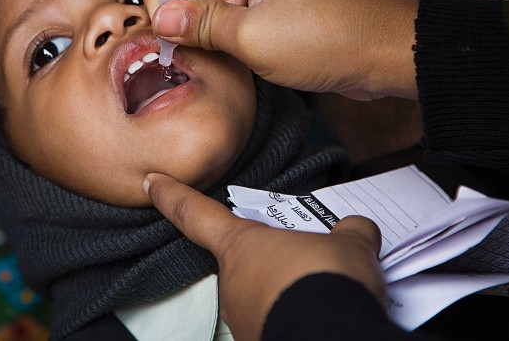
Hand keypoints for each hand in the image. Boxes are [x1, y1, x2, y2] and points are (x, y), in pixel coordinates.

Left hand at [144, 172, 386, 340]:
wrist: (333, 337)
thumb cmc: (327, 282)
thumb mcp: (350, 245)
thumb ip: (349, 232)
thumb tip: (356, 229)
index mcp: (242, 247)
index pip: (195, 214)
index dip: (172, 196)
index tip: (151, 182)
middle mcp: (233, 284)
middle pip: (246, 263)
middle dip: (275, 261)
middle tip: (312, 262)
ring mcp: (243, 321)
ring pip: (263, 297)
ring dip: (289, 293)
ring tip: (329, 293)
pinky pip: (277, 322)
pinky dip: (297, 318)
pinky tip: (325, 316)